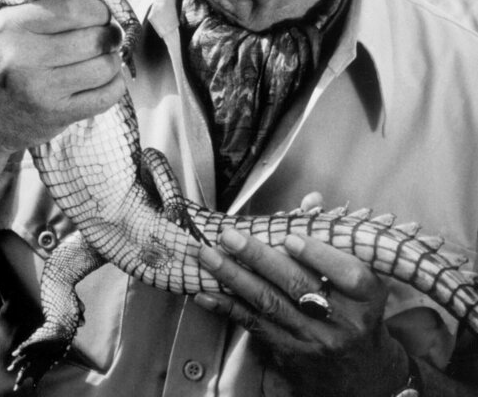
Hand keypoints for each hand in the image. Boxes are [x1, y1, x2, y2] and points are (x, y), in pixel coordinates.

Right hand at [0, 0, 126, 154]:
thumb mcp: (0, 27)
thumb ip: (38, 10)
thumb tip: (95, 3)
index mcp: (11, 26)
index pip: (74, 8)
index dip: (99, 10)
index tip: (102, 15)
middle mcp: (24, 56)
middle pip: (95, 38)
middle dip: (111, 36)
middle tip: (110, 37)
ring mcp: (41, 89)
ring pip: (104, 67)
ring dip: (113, 62)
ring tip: (104, 59)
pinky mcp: (56, 115)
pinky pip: (105, 97)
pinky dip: (114, 86)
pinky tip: (104, 81)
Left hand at [195, 228, 408, 396]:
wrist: (363, 375)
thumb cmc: (357, 311)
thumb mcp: (361, 278)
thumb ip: (333, 237)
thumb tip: (311, 199)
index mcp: (366, 298)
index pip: (348, 275)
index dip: (318, 255)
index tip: (289, 237)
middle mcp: (342, 322)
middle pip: (297, 286)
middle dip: (258, 258)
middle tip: (230, 236)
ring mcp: (314, 341)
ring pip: (270, 304)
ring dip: (235, 277)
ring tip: (209, 255)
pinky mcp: (290, 354)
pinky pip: (255, 326)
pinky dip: (228, 307)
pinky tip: (208, 293)